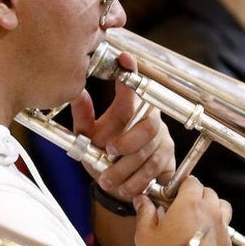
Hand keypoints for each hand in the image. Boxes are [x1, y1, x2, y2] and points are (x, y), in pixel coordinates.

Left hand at [70, 52, 174, 199]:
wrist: (119, 185)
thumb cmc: (104, 156)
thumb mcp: (88, 137)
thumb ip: (83, 117)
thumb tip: (76, 93)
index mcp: (131, 109)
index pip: (134, 86)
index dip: (131, 71)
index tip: (124, 58)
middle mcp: (151, 122)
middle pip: (148, 127)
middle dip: (128, 142)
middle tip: (109, 152)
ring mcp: (163, 143)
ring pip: (150, 156)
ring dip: (126, 171)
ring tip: (107, 180)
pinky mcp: (169, 164)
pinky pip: (156, 174)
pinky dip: (136, 184)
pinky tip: (124, 187)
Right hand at [134, 177, 231, 245]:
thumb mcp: (146, 236)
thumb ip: (144, 213)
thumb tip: (142, 201)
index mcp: (190, 204)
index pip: (191, 181)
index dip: (180, 186)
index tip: (171, 195)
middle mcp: (211, 213)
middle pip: (208, 192)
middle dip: (195, 196)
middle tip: (179, 208)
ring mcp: (223, 229)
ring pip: (221, 207)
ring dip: (210, 208)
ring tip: (193, 221)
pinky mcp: (228, 245)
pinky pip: (224, 228)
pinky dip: (215, 228)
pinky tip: (200, 239)